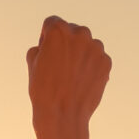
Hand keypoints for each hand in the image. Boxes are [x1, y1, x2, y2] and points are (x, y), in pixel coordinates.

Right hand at [26, 16, 109, 137]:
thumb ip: (42, 45)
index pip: (52, 24)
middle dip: (66, 44)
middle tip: (59, 66)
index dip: (46, 38)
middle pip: (71, 31)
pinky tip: (81, 81)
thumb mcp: (32, 62)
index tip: (47, 53)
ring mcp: (96, 48)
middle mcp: (80, 34)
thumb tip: (51, 43)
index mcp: (58, 30)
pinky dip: (90, 66)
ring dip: (80, 54)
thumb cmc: (43, 89)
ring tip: (71, 75)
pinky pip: (97, 58)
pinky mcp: (106, 62)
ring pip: (86, 44)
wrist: (63, 115)